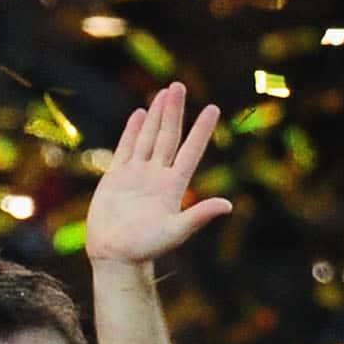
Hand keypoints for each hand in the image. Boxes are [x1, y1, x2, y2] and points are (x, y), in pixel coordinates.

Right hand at [86, 83, 234, 265]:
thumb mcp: (175, 232)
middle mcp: (157, 175)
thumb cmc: (146, 248)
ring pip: (148, 138)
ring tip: (163, 93)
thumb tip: (228, 206)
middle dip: (174, 111)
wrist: (116, 257)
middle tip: (178, 86)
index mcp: (174, 185)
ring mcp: (137, 174)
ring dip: (156, 115)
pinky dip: (132, 130)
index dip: (201, 130)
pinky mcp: (117, 177)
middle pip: (168, 136)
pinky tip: (139, 114)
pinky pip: (126, 148)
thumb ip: (199, 217)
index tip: (212, 108)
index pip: (190, 151)